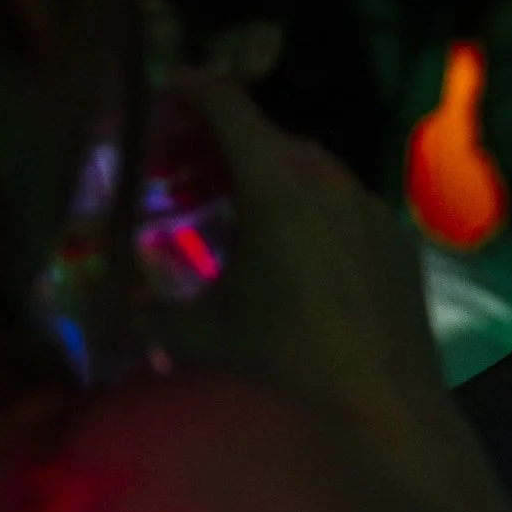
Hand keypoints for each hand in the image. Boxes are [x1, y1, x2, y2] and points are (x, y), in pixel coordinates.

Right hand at [149, 69, 444, 440]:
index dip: (187, 90)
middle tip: (177, 173)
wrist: (388, 421)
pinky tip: (291, 256)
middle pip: (268, 137)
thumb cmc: (285, 377)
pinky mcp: (399, 246)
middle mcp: (331, 183)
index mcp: (278, 185)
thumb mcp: (197, 340)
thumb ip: (145, 309)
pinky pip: (345, 207)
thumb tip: (112, 301)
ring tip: (229, 216)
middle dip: (219, 144)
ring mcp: (373, 212)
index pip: (226, 105)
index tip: (158, 91)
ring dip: (266, 178)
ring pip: (311, 172)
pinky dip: (310, 210)